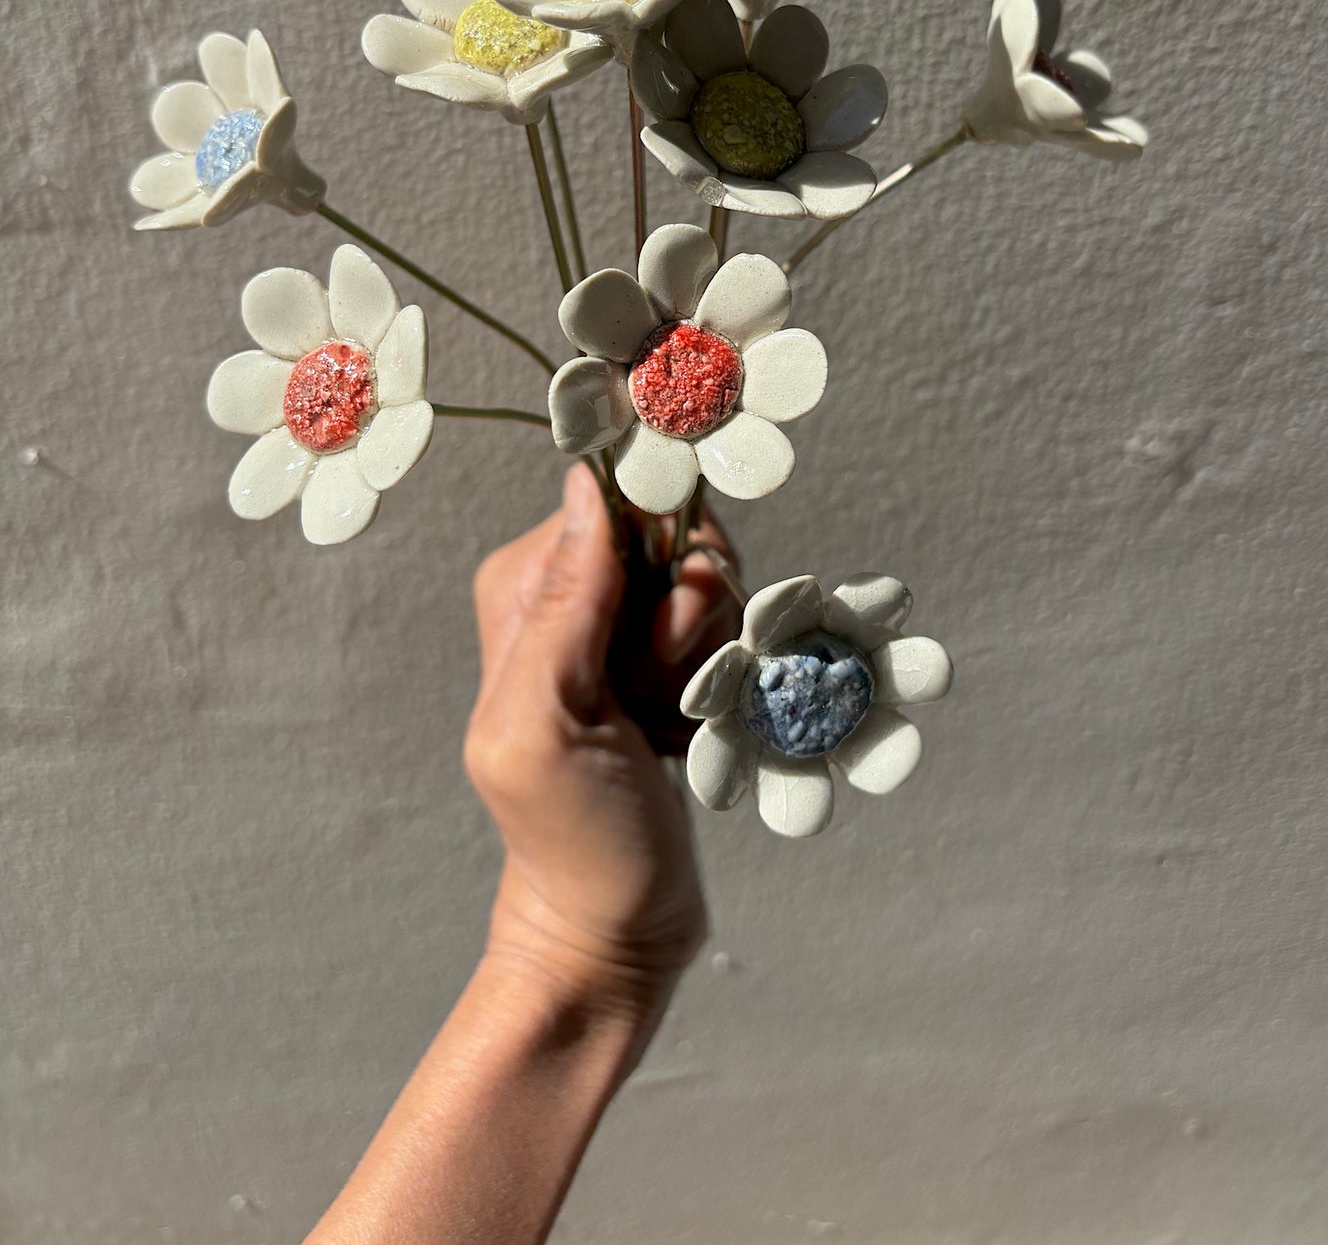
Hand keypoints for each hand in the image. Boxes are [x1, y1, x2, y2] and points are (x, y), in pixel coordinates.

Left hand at [466, 464, 739, 1014]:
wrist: (614, 928)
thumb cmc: (574, 837)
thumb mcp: (549, 721)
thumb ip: (566, 601)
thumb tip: (588, 479)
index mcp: (523, 588)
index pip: (626, 506)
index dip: (664, 563)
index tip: (657, 643)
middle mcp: (569, 594)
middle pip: (677, 538)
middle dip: (694, 615)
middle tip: (664, 688)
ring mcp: (620, 631)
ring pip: (709, 584)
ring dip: (711, 656)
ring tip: (674, 721)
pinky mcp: (664, 666)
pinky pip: (724, 630)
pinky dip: (722, 681)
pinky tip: (689, 733)